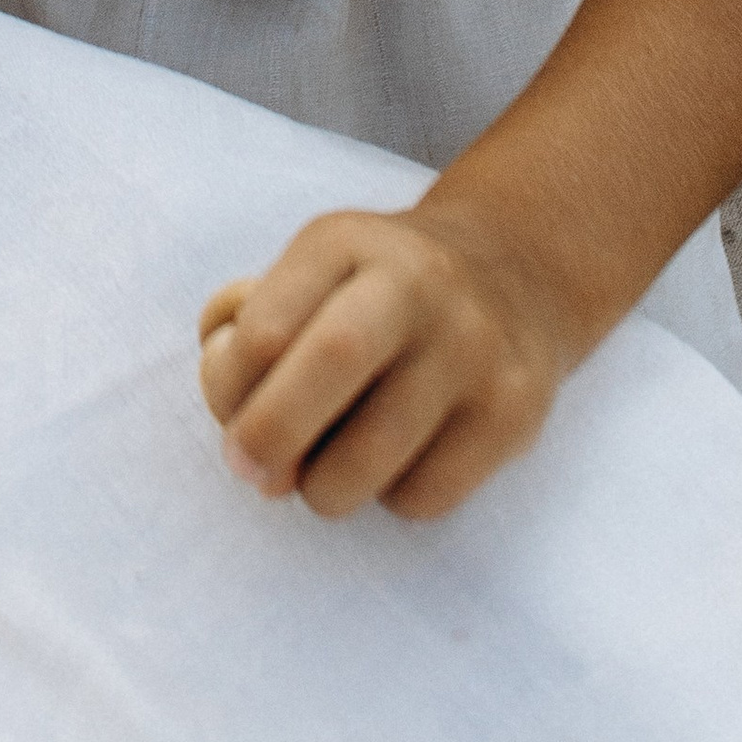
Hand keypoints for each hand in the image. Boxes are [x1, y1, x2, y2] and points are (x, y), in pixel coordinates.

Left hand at [197, 201, 575, 520]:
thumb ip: (253, 331)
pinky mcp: (512, 414)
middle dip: (271, 435)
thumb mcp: (310, 272)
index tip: (228, 417)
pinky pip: (427, 495)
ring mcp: (472, 349)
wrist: (512, 274)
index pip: (267, 323)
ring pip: (376, 454)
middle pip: (329, 362)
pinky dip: (390, 499)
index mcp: (345, 243)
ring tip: (322, 474)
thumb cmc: (373, 291)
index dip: (230, 387)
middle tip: (249, 470)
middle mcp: (416, 284)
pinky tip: (395, 462)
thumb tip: (242, 430)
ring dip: (325, 488)